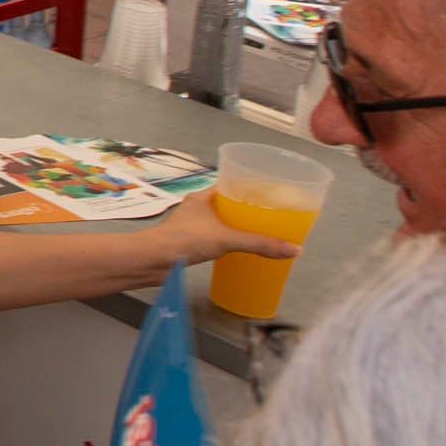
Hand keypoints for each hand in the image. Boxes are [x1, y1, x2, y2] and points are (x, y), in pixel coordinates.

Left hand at [159, 199, 295, 273]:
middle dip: (246, 209)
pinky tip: (237, 250)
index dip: (249, 188)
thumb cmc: (184, 240)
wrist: (151, 260)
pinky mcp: (188, 242)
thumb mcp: (227, 239)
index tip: (268, 194)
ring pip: (220, 221)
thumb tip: (293, 249)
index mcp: (203, 197)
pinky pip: (213, 237)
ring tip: (258, 233)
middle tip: (269, 216)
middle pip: (227, 203)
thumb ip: (259, 243)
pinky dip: (227, 241)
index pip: (230, 184)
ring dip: (236, 226)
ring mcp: (191, 225)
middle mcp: (197, 207)